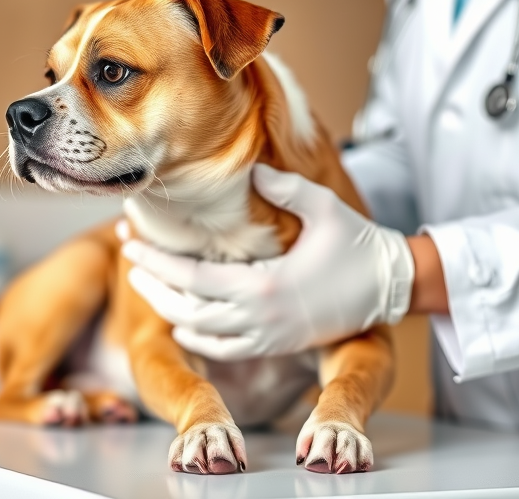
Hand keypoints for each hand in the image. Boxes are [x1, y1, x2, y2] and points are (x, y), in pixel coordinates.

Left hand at [121, 164, 414, 360]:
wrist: (390, 287)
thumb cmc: (357, 245)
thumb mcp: (324, 207)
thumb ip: (284, 187)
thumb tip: (251, 168)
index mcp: (264, 285)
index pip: (192, 277)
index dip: (156, 261)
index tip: (130, 242)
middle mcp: (259, 318)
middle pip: (186, 308)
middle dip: (150, 283)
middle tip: (128, 255)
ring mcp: (267, 336)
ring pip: (200, 333)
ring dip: (167, 309)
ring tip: (144, 283)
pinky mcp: (276, 345)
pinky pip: (225, 350)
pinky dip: (197, 338)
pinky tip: (181, 323)